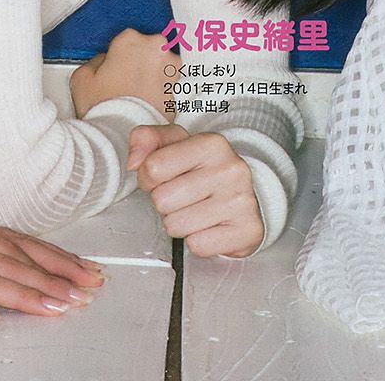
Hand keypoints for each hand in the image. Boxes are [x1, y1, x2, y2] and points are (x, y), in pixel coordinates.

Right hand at [70, 28, 176, 115]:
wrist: (122, 138)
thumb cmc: (104, 109)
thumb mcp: (82, 77)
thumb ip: (96, 60)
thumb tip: (105, 61)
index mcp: (131, 39)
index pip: (126, 39)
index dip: (118, 55)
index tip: (115, 67)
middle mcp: (156, 48)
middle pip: (147, 48)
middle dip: (139, 62)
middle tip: (125, 81)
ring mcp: (170, 69)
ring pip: (161, 65)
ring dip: (152, 75)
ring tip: (135, 95)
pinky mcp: (179, 89)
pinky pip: (167, 85)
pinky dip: (159, 92)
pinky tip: (144, 103)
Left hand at [126, 125, 260, 258]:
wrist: (251, 197)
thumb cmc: (206, 171)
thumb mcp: (177, 144)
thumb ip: (146, 138)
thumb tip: (134, 161)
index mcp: (211, 144)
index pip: (153, 167)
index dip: (150, 178)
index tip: (165, 179)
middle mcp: (230, 169)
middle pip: (162, 200)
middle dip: (166, 203)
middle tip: (183, 198)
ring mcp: (240, 200)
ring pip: (176, 225)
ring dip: (180, 223)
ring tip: (196, 212)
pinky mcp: (247, 230)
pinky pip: (198, 245)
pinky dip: (198, 241)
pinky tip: (209, 227)